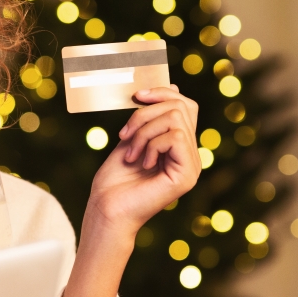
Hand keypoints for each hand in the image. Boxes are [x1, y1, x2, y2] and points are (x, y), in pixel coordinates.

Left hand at [55, 86, 199, 296]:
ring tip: (130, 152)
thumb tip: (172, 86)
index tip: (136, 95)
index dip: (163, 93)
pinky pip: (174, 136)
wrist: (106, 211)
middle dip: (146, 113)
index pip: (185, 106)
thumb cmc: (113, 182)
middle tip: (124, 134)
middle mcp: (190, 155)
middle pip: (181, 107)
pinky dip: (150, 143)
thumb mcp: (131, 139)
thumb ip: (150, 117)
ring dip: (143, 131)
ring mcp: (192, 166)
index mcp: (179, 147)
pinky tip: (140, 162)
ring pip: (175, 119)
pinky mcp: (187, 174)